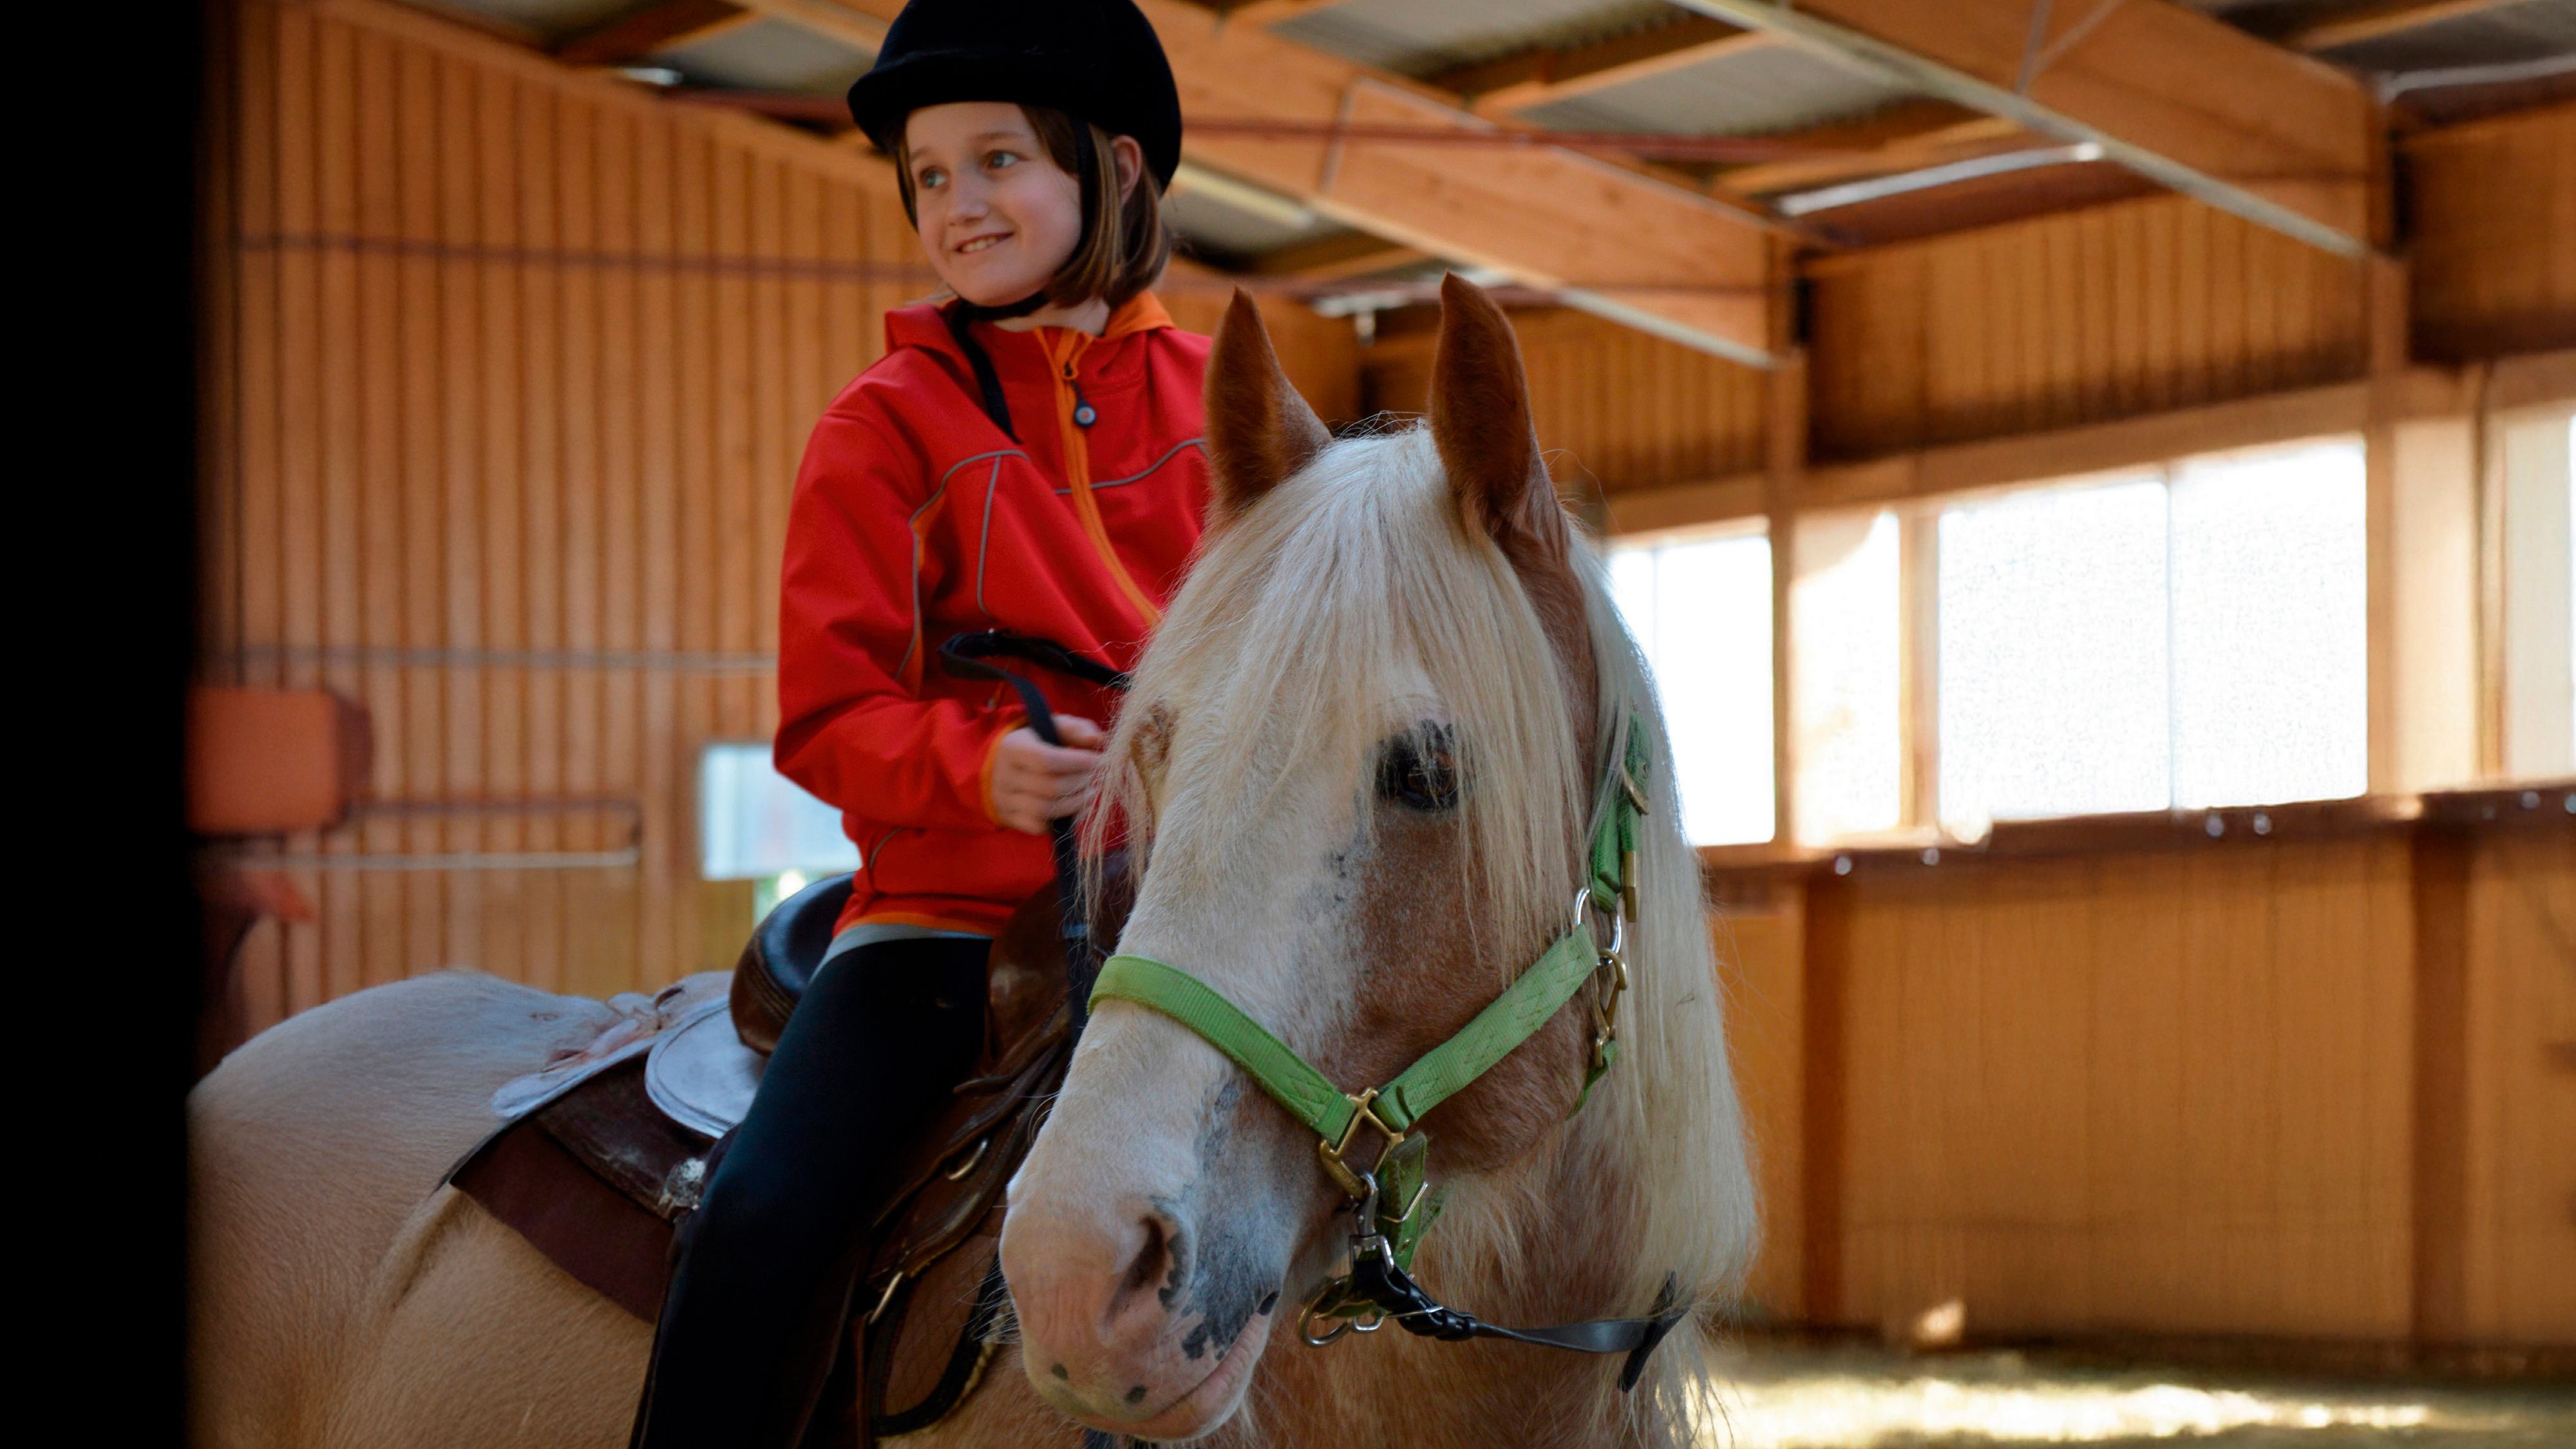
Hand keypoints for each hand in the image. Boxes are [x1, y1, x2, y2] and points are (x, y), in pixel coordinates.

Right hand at [989, 716, 1104, 833]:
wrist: (1006, 766)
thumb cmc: (1039, 743)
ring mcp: (1004, 800)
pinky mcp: (1010, 818)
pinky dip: (1063, 819)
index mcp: (1012, 747)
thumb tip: (1097, 739)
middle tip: (1095, 776)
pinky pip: (1039, 826)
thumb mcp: (1054, 728)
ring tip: (1090, 791)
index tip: (1098, 760)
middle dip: (1080, 782)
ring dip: (1076, 803)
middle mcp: (1004, 775)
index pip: (1046, 760)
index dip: (1077, 762)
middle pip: (1050, 787)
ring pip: (1046, 809)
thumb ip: (1077, 729)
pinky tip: (1076, 806)